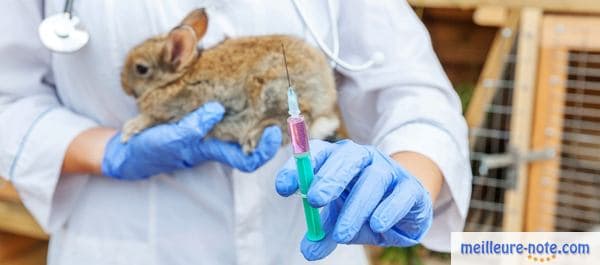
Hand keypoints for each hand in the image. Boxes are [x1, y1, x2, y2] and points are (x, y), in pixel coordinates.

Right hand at [102, 102, 281, 179]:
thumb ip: (195, 125)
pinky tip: (242, 84)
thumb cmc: (153, 149)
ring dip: (260, 112)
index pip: (249, 159)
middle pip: (254, 140)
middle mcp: (219, 142)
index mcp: (215, 151)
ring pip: (244, 124)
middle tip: (287, 106)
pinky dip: (238, 101)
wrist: (133, 150)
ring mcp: (213, 130)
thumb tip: (218, 108)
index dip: (266, 150)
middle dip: (272, 126)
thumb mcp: (174, 137)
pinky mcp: (204, 118)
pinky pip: (227, 111)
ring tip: (272, 92)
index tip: (275, 132)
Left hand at [275, 140, 432, 260]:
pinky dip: (388, 210)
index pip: (317, 153)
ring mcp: (389, 170)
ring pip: (373, 179)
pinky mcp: (411, 187)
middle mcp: (363, 158)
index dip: (299, 167)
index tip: (282, 188)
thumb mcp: (338, 221)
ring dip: (356, 206)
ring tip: (342, 234)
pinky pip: (400, 194)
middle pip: (346, 158)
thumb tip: (308, 251)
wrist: (405, 209)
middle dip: (329, 178)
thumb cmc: (363, 208)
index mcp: (339, 159)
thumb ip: (322, 234)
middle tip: (315, 201)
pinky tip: (377, 225)